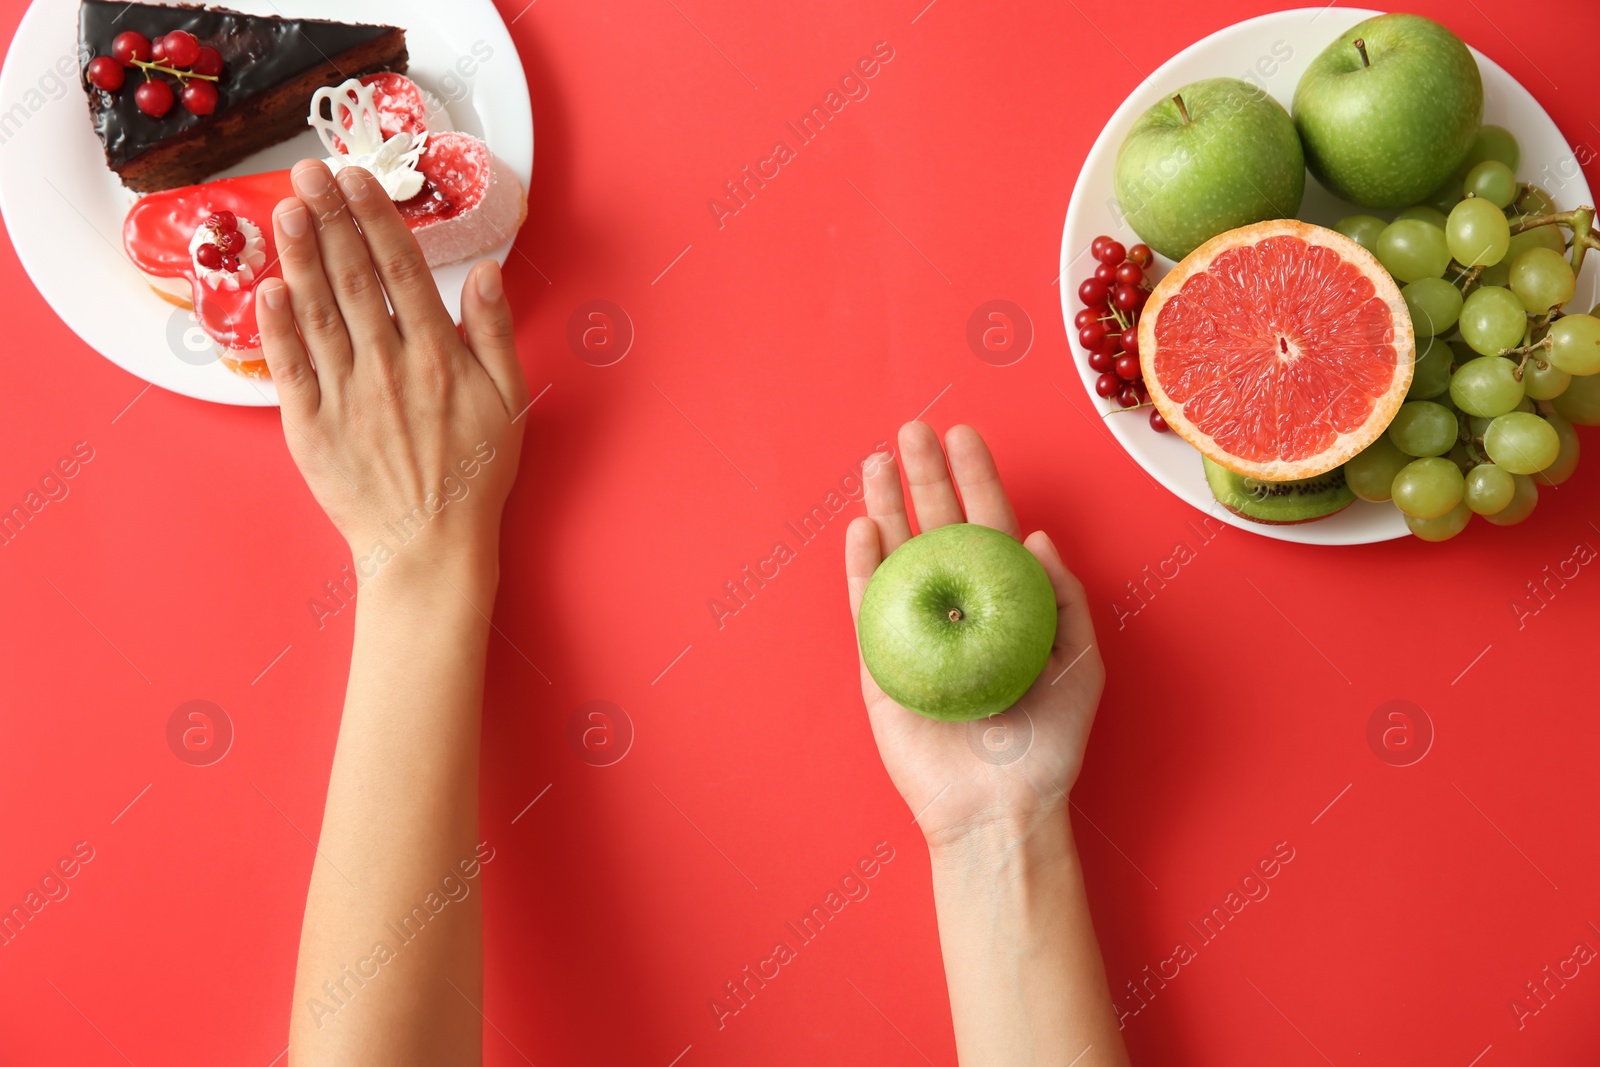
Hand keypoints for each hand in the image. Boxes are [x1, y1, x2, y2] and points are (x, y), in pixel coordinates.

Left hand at [255, 160, 527, 591]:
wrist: (430, 547)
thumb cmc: (475, 476)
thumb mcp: (509, 401)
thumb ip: (494, 333)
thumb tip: (486, 272)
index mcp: (438, 357)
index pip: (402, 271)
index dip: (375, 219)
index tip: (357, 177)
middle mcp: (388, 367)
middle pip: (353, 279)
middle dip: (329, 219)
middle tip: (308, 170)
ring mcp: (345, 396)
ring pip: (317, 312)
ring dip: (299, 256)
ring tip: (285, 208)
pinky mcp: (310, 427)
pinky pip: (289, 367)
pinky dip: (276, 326)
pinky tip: (267, 287)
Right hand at [845, 422, 1104, 850]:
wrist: (999, 806)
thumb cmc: (1047, 743)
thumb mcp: (1080, 663)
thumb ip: (1062, 598)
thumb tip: (1036, 537)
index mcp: (1005, 604)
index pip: (988, 525)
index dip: (977, 479)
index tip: (963, 435)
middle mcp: (958, 608)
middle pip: (937, 527)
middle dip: (924, 476)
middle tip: (912, 430)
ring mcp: (916, 632)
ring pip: (896, 555)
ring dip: (885, 506)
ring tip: (875, 461)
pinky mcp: (881, 663)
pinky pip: (868, 605)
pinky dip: (863, 565)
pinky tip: (863, 526)